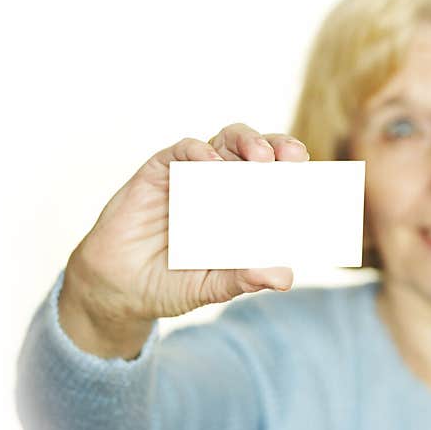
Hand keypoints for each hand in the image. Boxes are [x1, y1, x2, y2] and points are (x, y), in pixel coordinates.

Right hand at [59, 123, 309, 357]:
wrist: (118, 288)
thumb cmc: (172, 284)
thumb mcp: (212, 286)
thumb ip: (244, 279)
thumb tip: (284, 277)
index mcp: (243, 208)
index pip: (276, 180)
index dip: (295, 173)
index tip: (312, 177)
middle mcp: (222, 185)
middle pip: (257, 151)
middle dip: (279, 146)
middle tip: (292, 157)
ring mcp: (192, 175)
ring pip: (226, 141)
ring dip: (247, 142)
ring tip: (260, 157)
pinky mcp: (159, 171)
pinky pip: (182, 151)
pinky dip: (199, 151)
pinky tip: (210, 162)